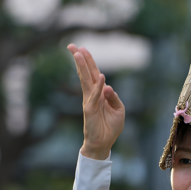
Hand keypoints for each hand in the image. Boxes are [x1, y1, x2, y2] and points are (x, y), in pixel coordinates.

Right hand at [67, 44, 124, 160]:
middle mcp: (92, 95)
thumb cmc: (110, 127)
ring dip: (82, 67)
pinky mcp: (90, 110)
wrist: (104, 143)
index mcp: (99, 93)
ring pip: (86, 81)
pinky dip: (99, 87)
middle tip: (71, 46)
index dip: (88, 61)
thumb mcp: (118, 109)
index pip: (93, 74)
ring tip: (78, 54)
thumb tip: (108, 86)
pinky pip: (96, 96)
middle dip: (80, 59)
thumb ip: (114, 97)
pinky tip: (101, 77)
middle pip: (85, 73)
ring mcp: (90, 101)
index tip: (82, 49)